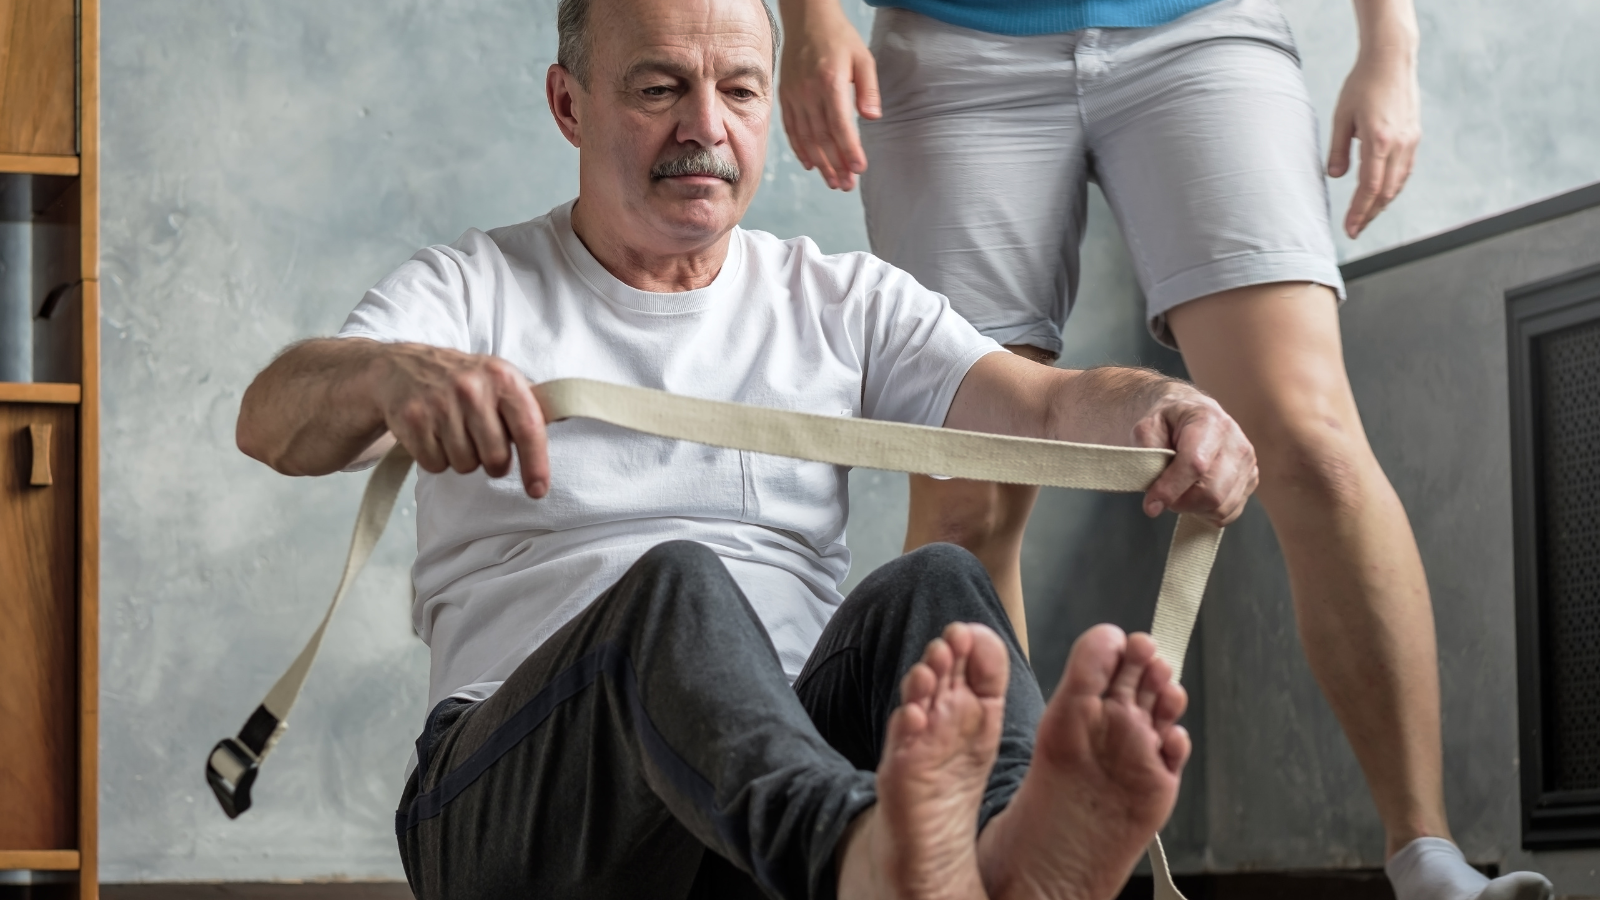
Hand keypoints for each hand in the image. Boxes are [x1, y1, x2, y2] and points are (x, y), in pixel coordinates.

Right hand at [369, 344, 550, 496]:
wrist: (399, 368)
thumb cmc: (461, 380)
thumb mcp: (499, 379)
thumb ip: (529, 404)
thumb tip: (569, 417)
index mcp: (501, 377)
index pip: (528, 429)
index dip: (536, 465)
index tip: (538, 490)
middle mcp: (471, 388)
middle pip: (496, 458)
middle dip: (493, 462)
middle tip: (482, 444)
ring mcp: (439, 403)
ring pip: (465, 465)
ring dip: (463, 459)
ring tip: (454, 433)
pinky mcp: (412, 420)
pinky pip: (435, 465)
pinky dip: (436, 459)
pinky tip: (433, 435)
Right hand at [778, 0, 879, 190]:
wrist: (807, 20)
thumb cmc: (839, 39)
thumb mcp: (863, 58)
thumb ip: (869, 89)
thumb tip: (872, 118)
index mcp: (829, 81)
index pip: (839, 124)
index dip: (849, 149)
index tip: (859, 168)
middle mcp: (808, 91)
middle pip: (821, 137)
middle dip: (835, 165)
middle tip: (847, 186)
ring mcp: (794, 96)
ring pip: (806, 138)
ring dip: (820, 163)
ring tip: (834, 182)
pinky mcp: (785, 98)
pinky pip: (791, 129)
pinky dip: (800, 150)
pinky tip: (811, 165)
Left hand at [1131, 386, 1257, 526]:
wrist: (1197, 415)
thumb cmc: (1170, 422)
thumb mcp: (1148, 426)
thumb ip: (1146, 451)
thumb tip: (1152, 485)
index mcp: (1209, 421)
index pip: (1195, 463)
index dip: (1171, 488)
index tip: (1151, 505)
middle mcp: (1236, 442)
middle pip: (1211, 492)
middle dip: (1181, 502)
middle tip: (1163, 496)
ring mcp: (1248, 463)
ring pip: (1220, 506)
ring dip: (1193, 508)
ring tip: (1180, 491)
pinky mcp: (1251, 480)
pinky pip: (1229, 512)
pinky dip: (1207, 512)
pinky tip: (1195, 496)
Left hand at [1327, 51, 1420, 237]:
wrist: (1391, 60)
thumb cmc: (1362, 84)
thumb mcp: (1341, 117)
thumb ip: (1338, 150)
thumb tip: (1334, 177)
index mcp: (1379, 140)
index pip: (1369, 187)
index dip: (1359, 212)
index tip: (1350, 230)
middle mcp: (1399, 143)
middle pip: (1386, 191)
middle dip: (1370, 214)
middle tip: (1355, 230)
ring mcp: (1411, 140)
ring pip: (1398, 182)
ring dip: (1382, 202)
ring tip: (1365, 216)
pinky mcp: (1414, 135)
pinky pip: (1405, 169)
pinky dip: (1393, 185)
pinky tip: (1381, 192)